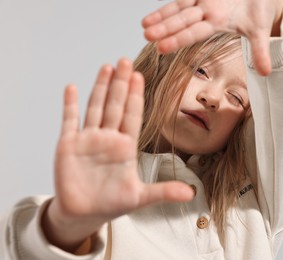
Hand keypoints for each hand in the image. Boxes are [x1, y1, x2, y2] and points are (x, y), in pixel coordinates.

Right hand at [43, 58, 193, 251]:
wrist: (84, 214)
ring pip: (95, 108)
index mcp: (126, 147)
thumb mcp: (140, 197)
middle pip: (115, 105)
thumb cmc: (112, 204)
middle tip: (125, 61)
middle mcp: (108, 138)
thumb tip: (191, 194)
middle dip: (121, 84)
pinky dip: (70, 105)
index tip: (140, 76)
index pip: (132, 116)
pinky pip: (69, 121)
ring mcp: (88, 140)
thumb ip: (164, 191)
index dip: (136, 96)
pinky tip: (72, 88)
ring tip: (107, 67)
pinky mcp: (68, 146)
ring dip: (100, 88)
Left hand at [142, 0, 282, 75]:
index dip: (178, 39)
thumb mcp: (259, 30)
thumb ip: (259, 51)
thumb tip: (266, 74)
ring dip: (163, 15)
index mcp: (218, 22)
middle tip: (146, 36)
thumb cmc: (259, 9)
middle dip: (165, 28)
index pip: (194, 32)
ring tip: (144, 25)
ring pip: (180, 7)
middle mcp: (207, 10)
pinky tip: (157, 7)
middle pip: (182, 20)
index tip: (160, 48)